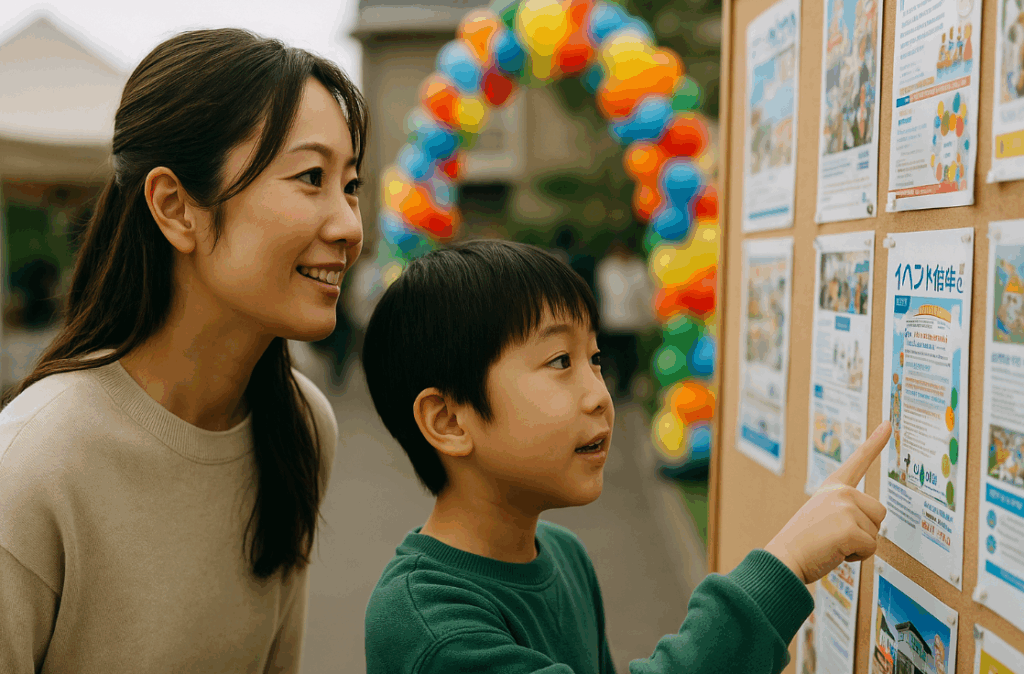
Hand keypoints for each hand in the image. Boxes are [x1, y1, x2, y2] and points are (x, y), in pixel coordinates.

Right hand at [764, 421, 890, 583]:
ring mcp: (845, 508)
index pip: (858, 461)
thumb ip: (845, 510)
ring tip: (833, 544)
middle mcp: (841, 493)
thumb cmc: (803, 542)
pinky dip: (856, 557)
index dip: (875, 442)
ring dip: (859, 545)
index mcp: (833, 488)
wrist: (785, 557)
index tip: (888, 424)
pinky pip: (870, 548)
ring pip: (875, 532)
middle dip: (865, 530)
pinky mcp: (849, 528)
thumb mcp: (824, 515)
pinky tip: (835, 552)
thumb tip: (870, 518)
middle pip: (879, 513)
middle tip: (837, 537)